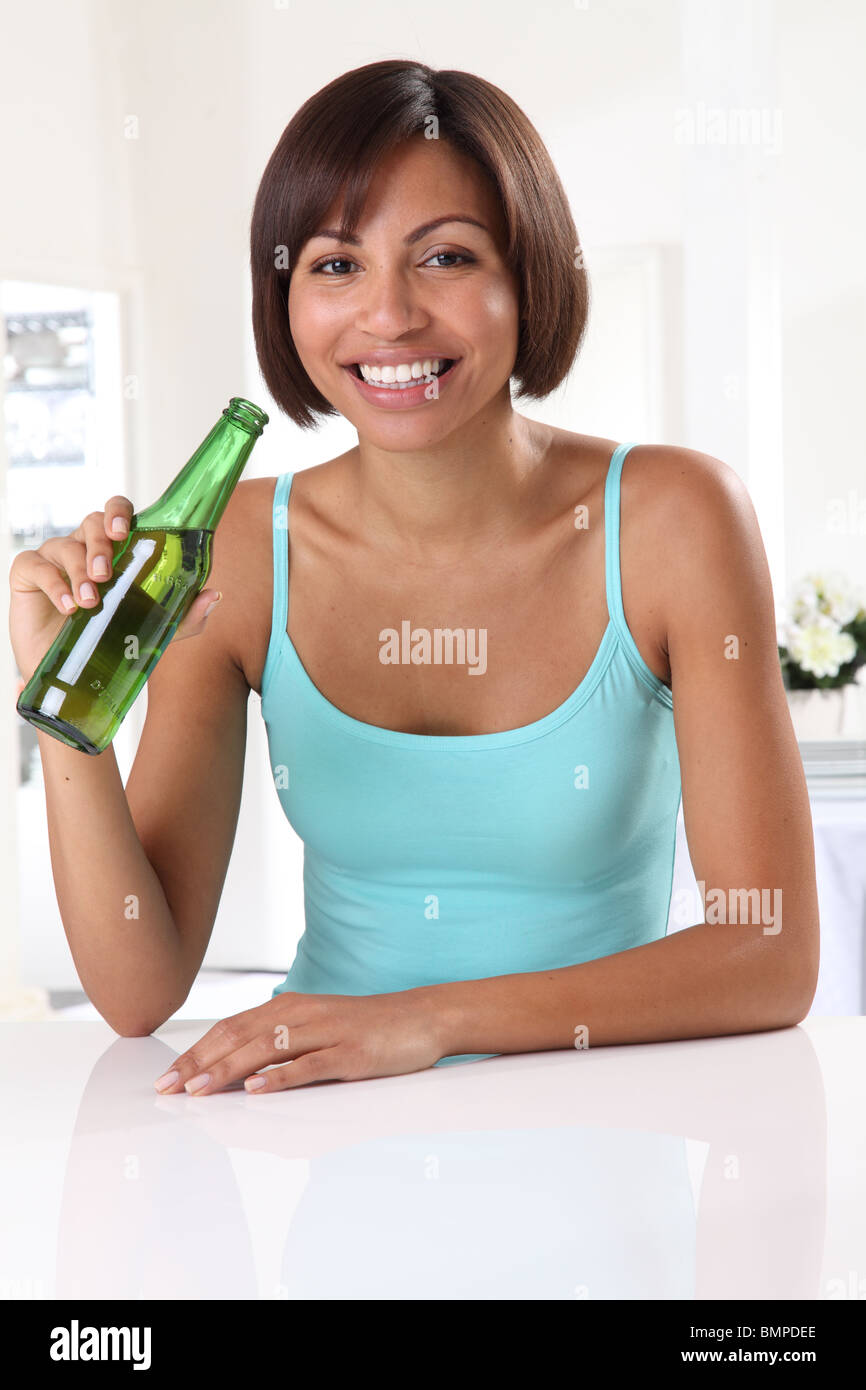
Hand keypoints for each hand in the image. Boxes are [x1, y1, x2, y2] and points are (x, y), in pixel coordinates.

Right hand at [9, 495, 221, 687]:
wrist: (70, 675)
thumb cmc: (110, 642)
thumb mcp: (153, 631)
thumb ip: (184, 615)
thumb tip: (213, 594)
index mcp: (114, 550)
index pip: (116, 514)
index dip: (118, 512)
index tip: (123, 529)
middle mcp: (84, 547)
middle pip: (91, 522)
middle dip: (100, 544)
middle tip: (107, 574)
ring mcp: (54, 558)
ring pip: (66, 545)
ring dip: (80, 571)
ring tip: (90, 602)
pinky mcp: (27, 574)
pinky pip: (35, 565)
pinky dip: (53, 583)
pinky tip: (67, 606)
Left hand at [152, 988, 445, 1094]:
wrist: (421, 1016)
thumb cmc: (366, 1027)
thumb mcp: (316, 1030)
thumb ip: (280, 1046)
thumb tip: (236, 1076)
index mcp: (289, 1007)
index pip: (230, 1028)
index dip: (195, 1052)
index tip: (167, 1077)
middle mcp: (302, 1014)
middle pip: (239, 1036)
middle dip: (199, 1063)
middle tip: (168, 1088)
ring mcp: (326, 1032)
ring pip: (267, 1048)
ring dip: (229, 1070)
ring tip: (199, 1090)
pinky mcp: (350, 1053)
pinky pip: (310, 1065)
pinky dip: (280, 1077)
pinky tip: (257, 1089)